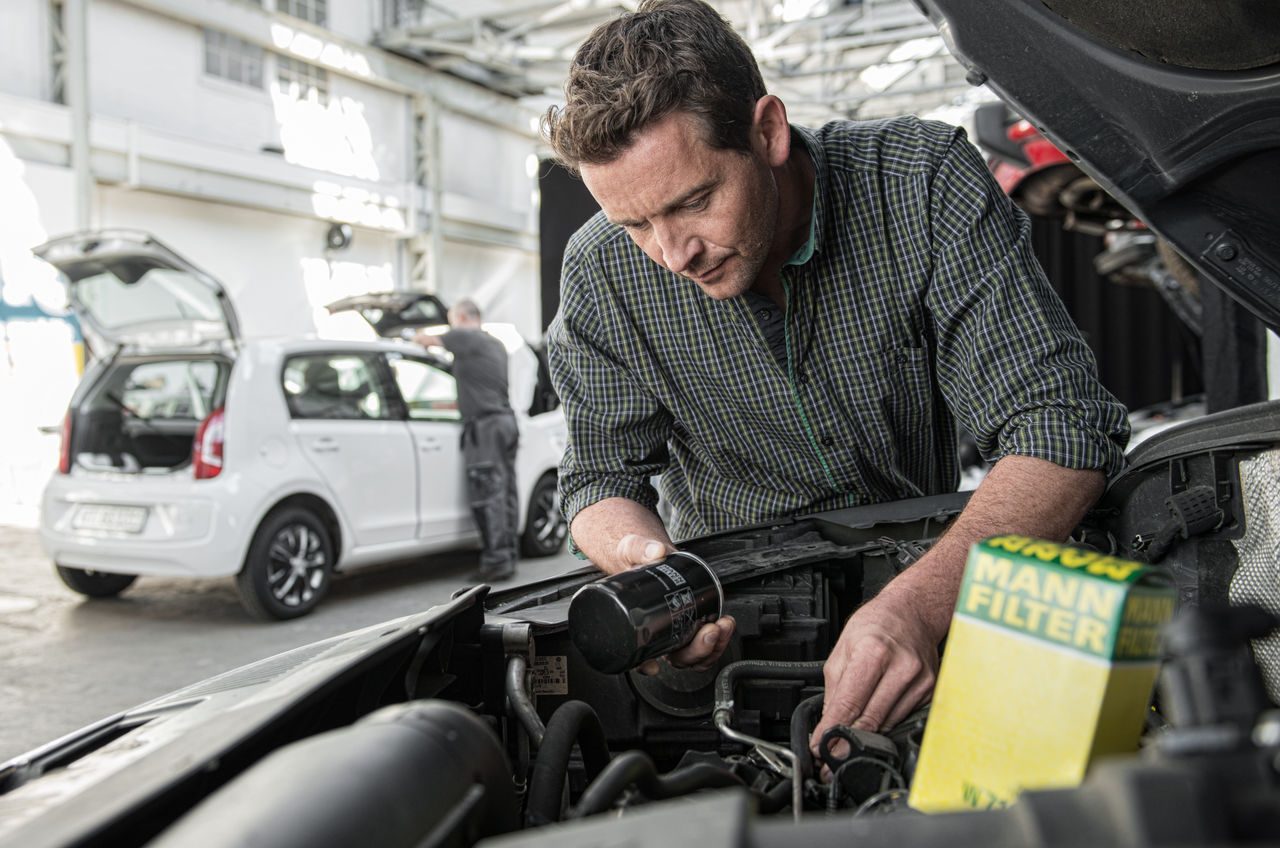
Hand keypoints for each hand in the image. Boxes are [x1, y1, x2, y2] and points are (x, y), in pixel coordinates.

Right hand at [609, 535, 735, 673]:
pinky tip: (725, 623)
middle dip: (696, 650)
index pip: (636, 655)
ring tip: (723, 624)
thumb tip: (657, 552)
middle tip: (709, 630)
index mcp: (636, 626)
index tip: (653, 665)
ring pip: (694, 655)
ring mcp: (677, 633)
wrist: (648, 554)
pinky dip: (719, 638)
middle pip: (676, 659)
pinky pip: (707, 642)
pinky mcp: (693, 624)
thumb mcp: (632, 549)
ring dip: (713, 647)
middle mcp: (657, 636)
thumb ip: (641, 549)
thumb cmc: (634, 559)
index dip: (644, 664)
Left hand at [810, 592, 939, 756]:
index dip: (832, 731)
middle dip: (846, 743)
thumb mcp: (843, 648)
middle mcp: (901, 667)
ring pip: (887, 724)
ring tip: (848, 740)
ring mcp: (920, 681)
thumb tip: (828, 723)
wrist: (913, 612)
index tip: (820, 748)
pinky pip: (902, 718)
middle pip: (870, 720)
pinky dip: (885, 724)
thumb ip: (834, 688)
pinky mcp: (930, 690)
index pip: (850, 703)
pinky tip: (874, 720)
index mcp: (874, 652)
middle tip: (831, 757)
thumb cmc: (876, 625)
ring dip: (866, 736)